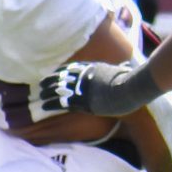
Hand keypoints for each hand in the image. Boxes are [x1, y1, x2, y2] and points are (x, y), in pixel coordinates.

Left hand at [31, 61, 151, 118]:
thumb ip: (118, 69)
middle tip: (41, 84)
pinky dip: (52, 103)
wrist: (130, 89)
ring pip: (59, 89)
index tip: (54, 74)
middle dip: (51, 81)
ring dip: (48, 93)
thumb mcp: (122, 71)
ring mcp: (82, 89)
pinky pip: (62, 102)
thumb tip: (126, 66)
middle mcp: (84, 77)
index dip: (61, 72)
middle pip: (62, 77)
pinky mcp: (82, 102)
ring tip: (40, 96)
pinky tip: (45, 106)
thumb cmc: (131, 81)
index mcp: (92, 68)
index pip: (71, 69)